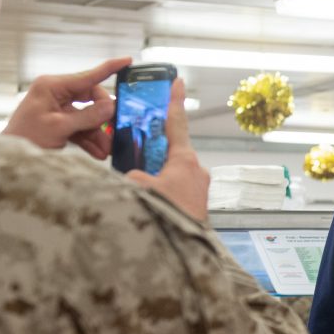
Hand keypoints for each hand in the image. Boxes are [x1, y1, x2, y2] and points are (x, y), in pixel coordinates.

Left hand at [2, 57, 129, 158]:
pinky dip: (89, 140)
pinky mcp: (59, 122)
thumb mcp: (59, 127)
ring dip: (98, 134)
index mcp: (52, 86)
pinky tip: (97, 153)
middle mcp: (56, 93)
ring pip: (88, 117)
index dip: (109, 68)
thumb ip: (87, 116)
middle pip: (91, 99)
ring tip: (106, 150)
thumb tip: (111, 106)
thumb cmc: (26, 137)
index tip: (127, 61)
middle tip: (116, 133)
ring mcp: (58, 108)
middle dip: (103, 119)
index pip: (87, 76)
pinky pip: (80, 128)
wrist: (10, 157)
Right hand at [125, 79, 209, 221]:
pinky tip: (150, 200)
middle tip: (141, 145)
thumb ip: (134, 175)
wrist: (185, 252)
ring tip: (141, 185)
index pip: (177, 123)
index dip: (174, 100)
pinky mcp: (197, 204)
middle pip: (172, 149)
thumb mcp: (140, 189)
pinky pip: (177, 188)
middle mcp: (196, 171)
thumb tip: (135, 178)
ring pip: (173, 172)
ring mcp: (199, 189)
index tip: (177, 81)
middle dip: (155, 147)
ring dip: (157, 174)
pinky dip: (163, 189)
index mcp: (185, 161)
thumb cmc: (168, 219)